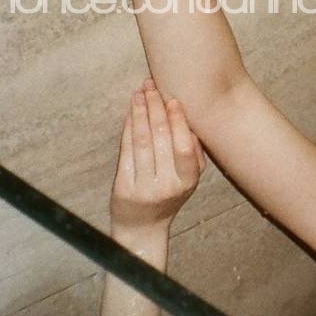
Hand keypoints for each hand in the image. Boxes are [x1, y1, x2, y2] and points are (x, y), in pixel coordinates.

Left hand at [109, 78, 206, 238]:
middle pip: (161, 139)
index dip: (178, 121)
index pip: (184, 147)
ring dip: (140, 113)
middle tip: (153, 87)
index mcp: (187, 182)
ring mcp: (143, 187)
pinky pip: (126, 150)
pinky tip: (130, 112)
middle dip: (156, 108)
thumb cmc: (169, 196)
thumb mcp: (188, 180)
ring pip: (142, 141)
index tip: (173, 99)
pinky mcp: (123, 186)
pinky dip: (128, 127)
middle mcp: (166, 186)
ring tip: (140, 93)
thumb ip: (192, 154)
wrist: (143, 228)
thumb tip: (187, 121)